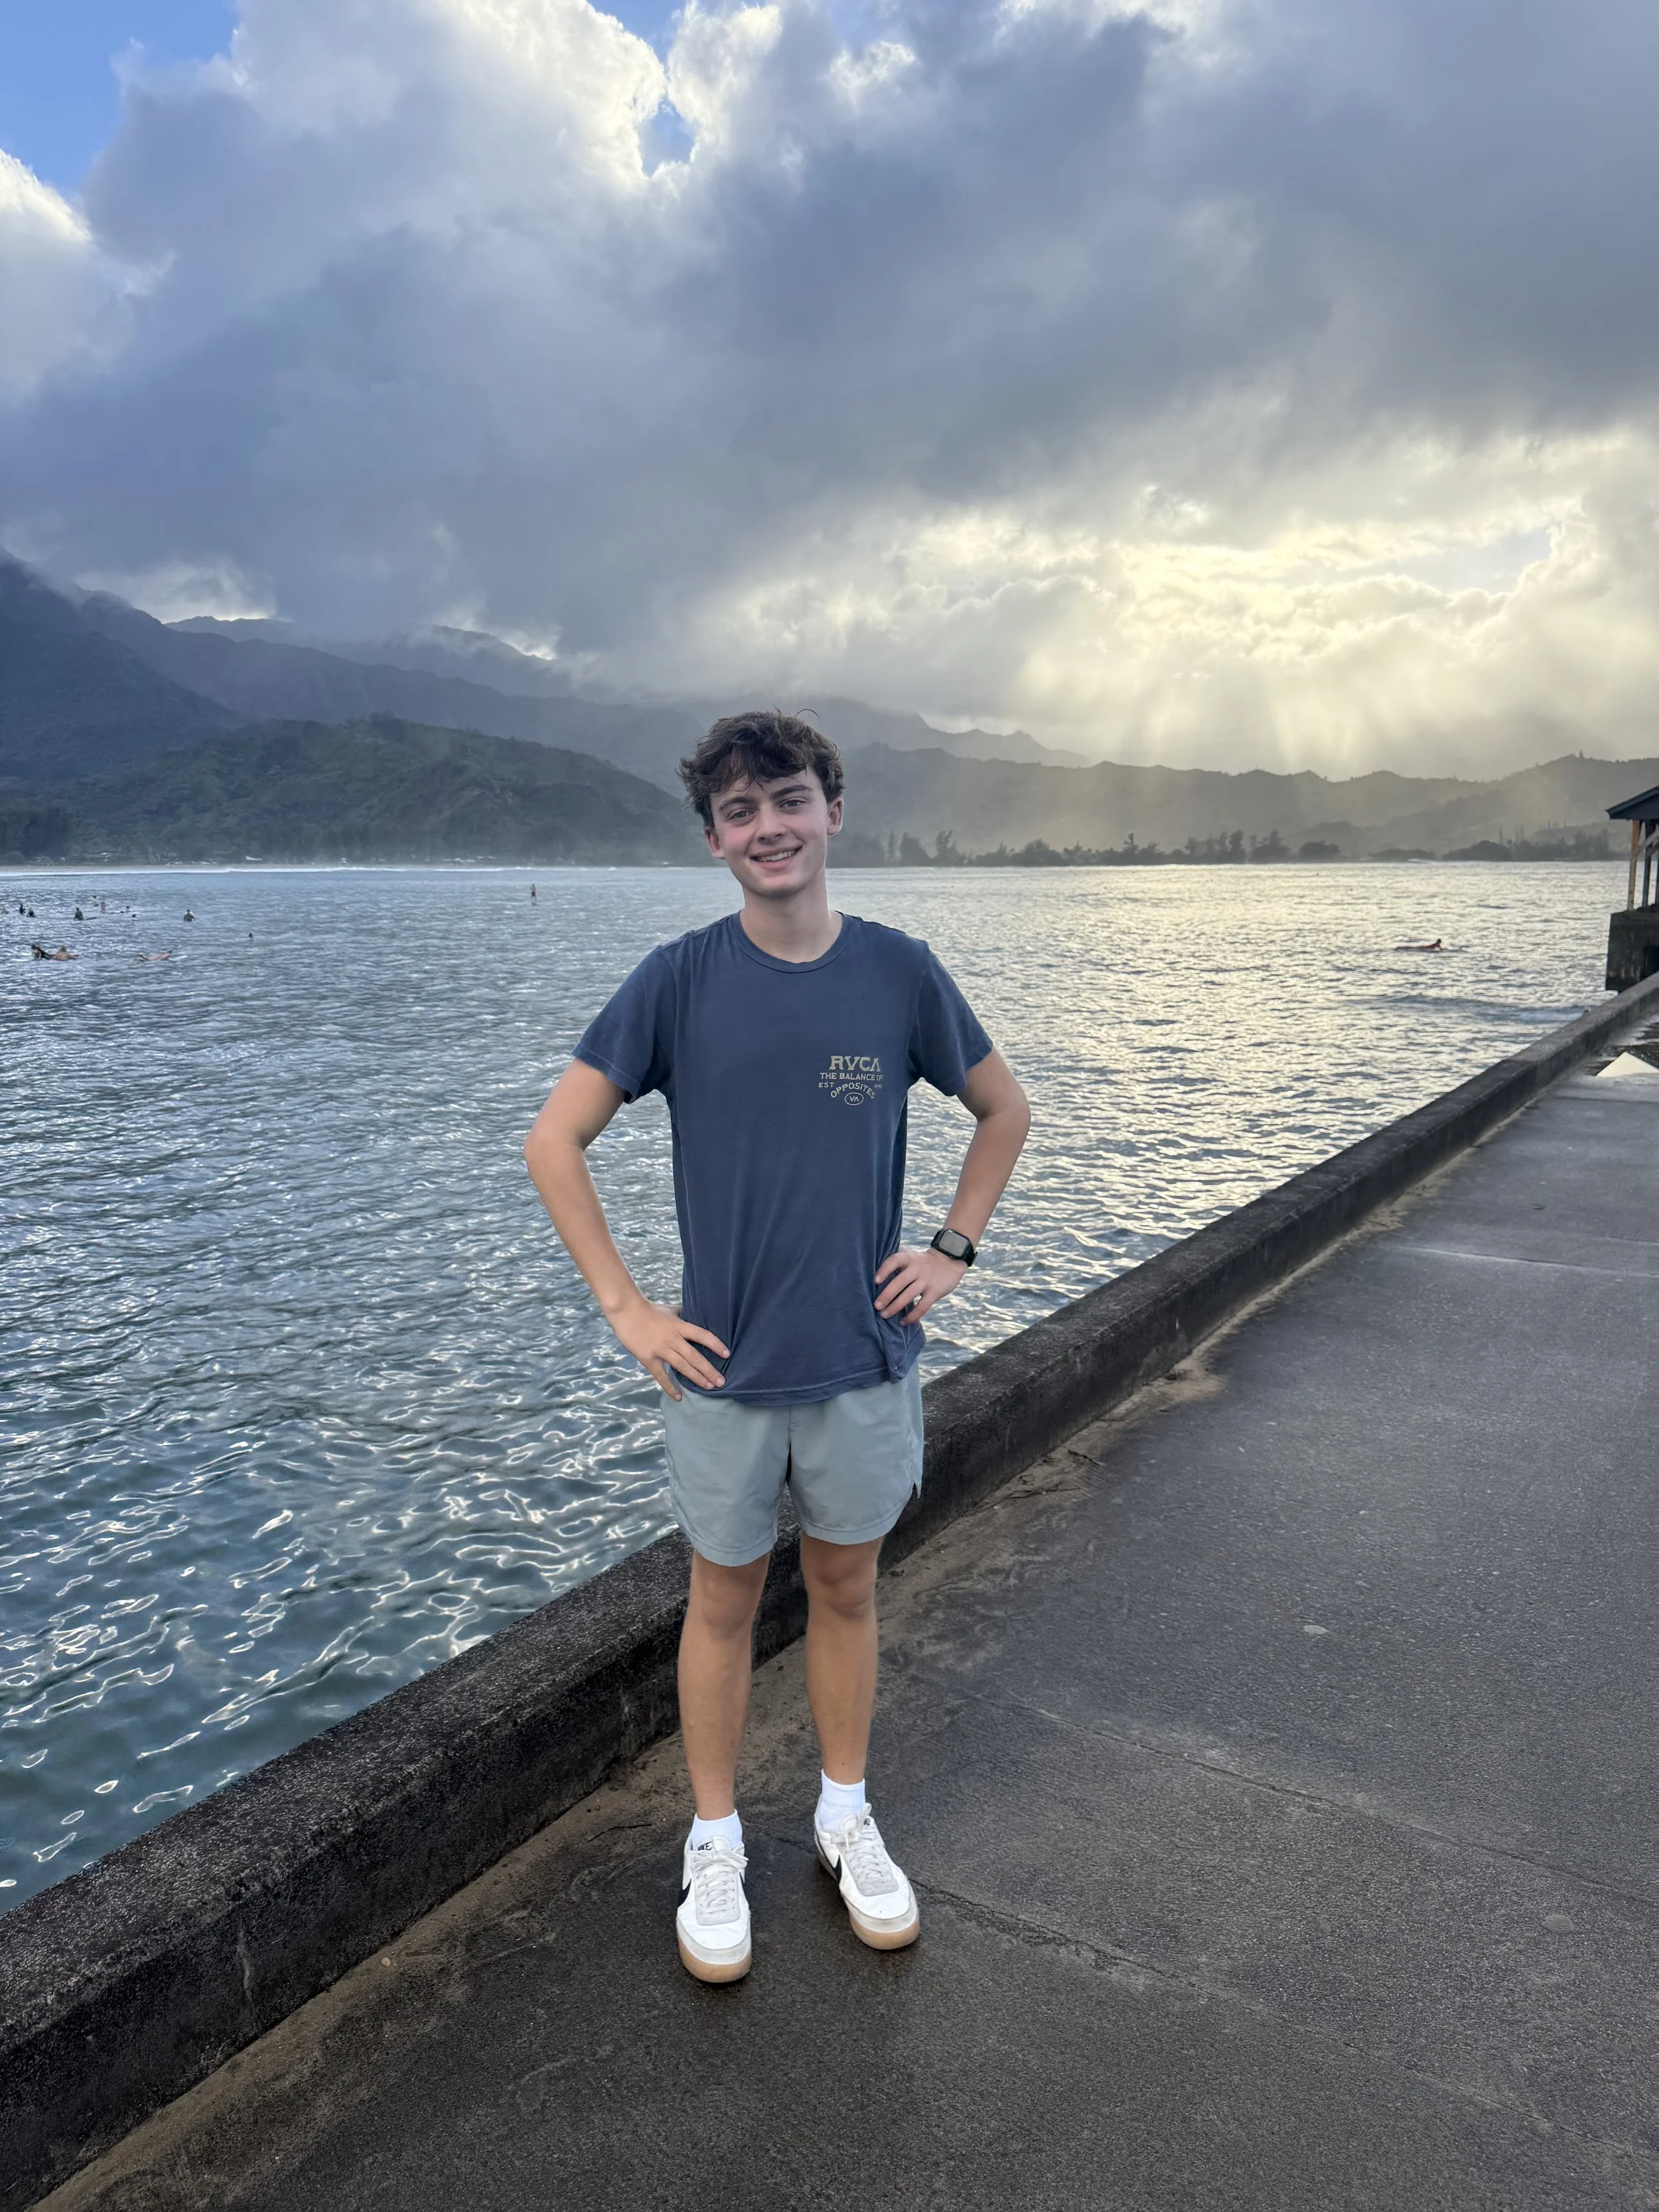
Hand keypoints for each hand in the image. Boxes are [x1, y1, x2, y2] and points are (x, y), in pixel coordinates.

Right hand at [608, 1296, 729, 1399]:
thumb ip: (683, 1314)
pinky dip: (670, 1387)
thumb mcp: (669, 1309)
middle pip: (695, 1357)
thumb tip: (695, 1313)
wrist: (626, 1311)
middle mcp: (673, 1339)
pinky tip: (679, 1397)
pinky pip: (661, 1376)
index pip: (702, 1335)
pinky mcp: (648, 1359)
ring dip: (697, 1378)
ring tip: (709, 1387)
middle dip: (709, 1370)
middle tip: (721, 1382)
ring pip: (683, 1367)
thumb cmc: (648, 1309)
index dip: (716, 1345)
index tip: (727, 1354)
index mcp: (679, 1326)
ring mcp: (661, 1350)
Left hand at [874, 1244, 966, 1324]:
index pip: (894, 1261)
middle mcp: (917, 1268)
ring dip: (895, 1307)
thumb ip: (897, 1265)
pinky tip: (903, 1322)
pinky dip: (912, 1316)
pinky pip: (922, 1307)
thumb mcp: (911, 1257)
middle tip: (876, 1306)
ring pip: (908, 1296)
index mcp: (909, 1258)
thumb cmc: (923, 1263)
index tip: (875, 1281)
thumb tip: (874, 1281)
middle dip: (886, 1296)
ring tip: (884, 1315)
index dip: (884, 1270)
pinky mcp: (935, 1292)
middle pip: (899, 1282)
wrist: (950, 1261)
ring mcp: (926, 1281)